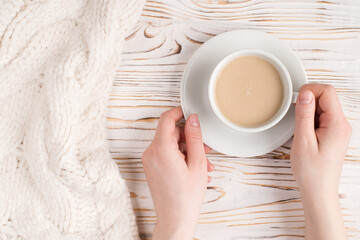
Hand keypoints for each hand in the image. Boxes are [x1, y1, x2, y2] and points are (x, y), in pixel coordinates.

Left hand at [142, 106, 213, 239]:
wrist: (175, 219)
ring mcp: (150, 161)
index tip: (190, 112)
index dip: (179, 112)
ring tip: (204, 164)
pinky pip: (167, 154)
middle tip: (205, 148)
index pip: (166, 118)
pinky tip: (195, 168)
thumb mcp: (197, 162)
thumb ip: (195, 137)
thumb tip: (193, 119)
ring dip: (188, 150)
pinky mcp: (152, 168)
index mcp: (161, 149)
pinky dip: (181, 157)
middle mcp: (151, 153)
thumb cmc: (186, 196)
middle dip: (190, 138)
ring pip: (171, 144)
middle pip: (171, 133)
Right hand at [291, 84, 351, 239]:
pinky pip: (322, 117)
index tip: (296, 99)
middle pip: (327, 97)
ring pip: (323, 106)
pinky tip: (304, 131)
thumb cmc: (311, 171)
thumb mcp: (303, 140)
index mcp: (337, 124)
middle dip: (308, 101)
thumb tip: (305, 93)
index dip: (310, 90)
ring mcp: (338, 129)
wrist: (318, 191)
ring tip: (300, 128)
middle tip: (296, 116)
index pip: (328, 92)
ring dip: (309, 111)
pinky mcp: (333, 134)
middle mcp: (342, 125)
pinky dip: (310, 118)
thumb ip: (304, 114)